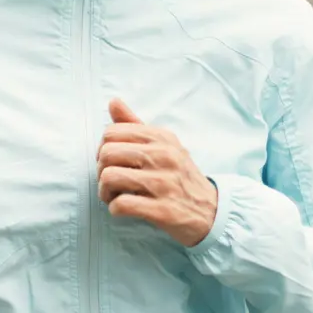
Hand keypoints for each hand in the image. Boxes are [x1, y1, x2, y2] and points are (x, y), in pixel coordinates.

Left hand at [97, 98, 217, 246]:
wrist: (211, 210)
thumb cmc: (180, 176)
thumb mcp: (164, 145)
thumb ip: (135, 125)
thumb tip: (113, 101)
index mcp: (162, 138)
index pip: (111, 133)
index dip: (103, 149)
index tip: (111, 162)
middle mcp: (164, 156)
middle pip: (107, 154)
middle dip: (100, 171)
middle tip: (110, 182)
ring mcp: (164, 183)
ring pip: (110, 178)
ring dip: (104, 192)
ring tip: (113, 196)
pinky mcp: (163, 210)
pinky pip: (121, 204)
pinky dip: (115, 209)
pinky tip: (123, 209)